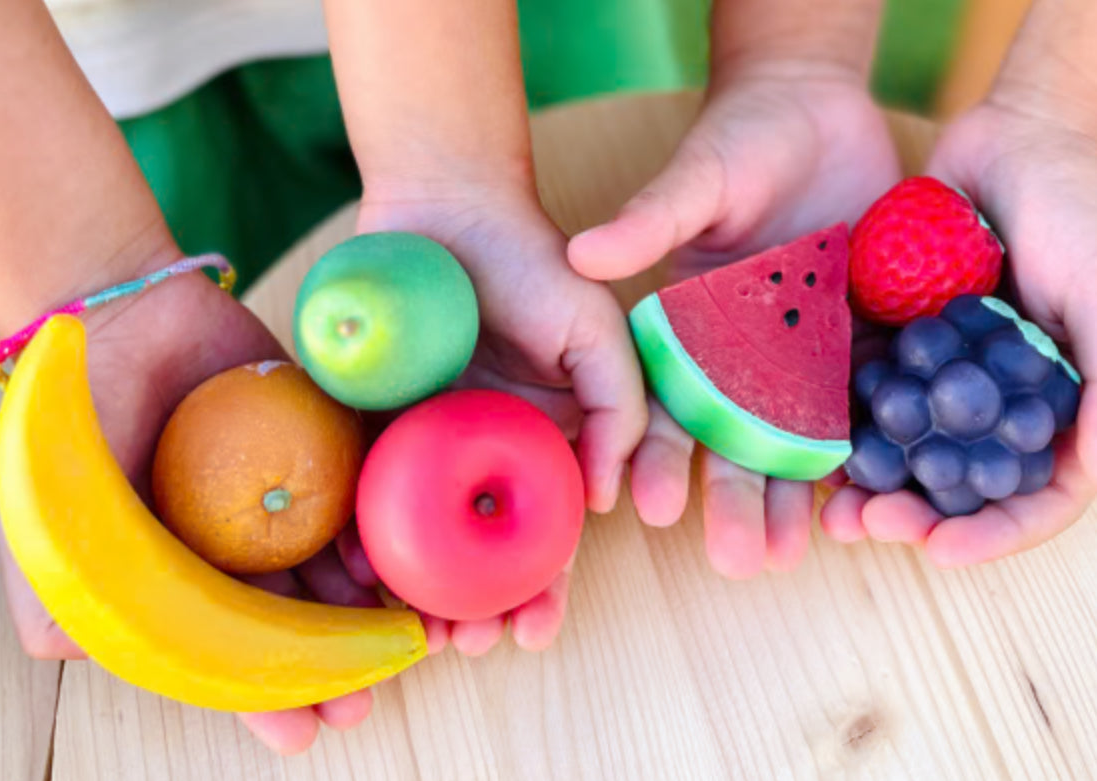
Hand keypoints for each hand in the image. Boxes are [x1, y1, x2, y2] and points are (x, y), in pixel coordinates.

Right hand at [0, 250, 376, 754]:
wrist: (120, 314)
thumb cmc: (75, 416)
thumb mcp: (52, 506)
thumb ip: (57, 580)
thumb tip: (66, 654)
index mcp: (185, 575)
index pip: (228, 653)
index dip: (261, 699)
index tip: (300, 738)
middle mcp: (242, 546)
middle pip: (295, 624)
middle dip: (329, 670)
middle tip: (361, 705)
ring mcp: (288, 495)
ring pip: (336, 569)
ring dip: (367, 613)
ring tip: (401, 646)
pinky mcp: (323, 442)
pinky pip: (358, 494)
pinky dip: (373, 530)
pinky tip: (384, 563)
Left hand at [355, 180, 646, 654]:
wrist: (447, 205)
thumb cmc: (532, 263)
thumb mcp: (598, 331)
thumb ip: (620, 409)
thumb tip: (607, 500)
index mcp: (537, 445)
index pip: (543, 537)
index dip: (542, 591)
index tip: (533, 632)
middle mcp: (478, 455)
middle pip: (476, 553)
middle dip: (477, 611)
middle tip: (467, 647)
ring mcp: (420, 442)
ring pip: (416, 538)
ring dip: (418, 592)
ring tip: (417, 634)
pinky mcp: (365, 420)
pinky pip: (360, 487)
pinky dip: (359, 533)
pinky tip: (359, 571)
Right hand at [568, 66, 900, 577]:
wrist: (821, 113)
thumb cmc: (742, 139)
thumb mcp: (696, 179)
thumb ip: (647, 220)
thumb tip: (578, 253)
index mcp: (691, 331)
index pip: (664, 404)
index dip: (655, 455)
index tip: (645, 504)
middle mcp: (743, 358)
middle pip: (734, 442)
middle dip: (734, 502)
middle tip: (737, 561)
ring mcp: (805, 358)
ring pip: (798, 442)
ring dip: (795, 499)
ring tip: (792, 556)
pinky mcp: (863, 346)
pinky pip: (865, 410)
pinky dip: (865, 457)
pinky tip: (864, 503)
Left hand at [821, 100, 1096, 564]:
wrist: (1012, 132)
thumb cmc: (1079, 204)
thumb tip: (1085, 477)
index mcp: (1064, 403)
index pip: (1038, 495)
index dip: (995, 532)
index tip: (941, 551)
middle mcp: (1005, 398)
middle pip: (964, 483)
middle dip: (918, 514)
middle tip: (865, 524)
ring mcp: (952, 372)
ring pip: (912, 449)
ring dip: (874, 483)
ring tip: (832, 506)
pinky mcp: (904, 340)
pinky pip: (873, 393)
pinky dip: (848, 423)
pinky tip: (813, 444)